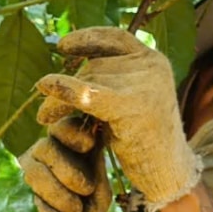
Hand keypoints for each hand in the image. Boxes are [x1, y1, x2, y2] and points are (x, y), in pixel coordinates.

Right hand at [18, 115, 111, 211]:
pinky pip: (23, 200)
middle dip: (70, 171)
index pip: (61, 128)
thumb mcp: (99, 197)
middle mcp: (39, 157)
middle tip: (86, 190)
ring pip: (32, 173)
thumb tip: (95, 144)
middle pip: (45, 147)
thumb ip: (98, 175)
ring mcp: (21, 177)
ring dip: (59, 195)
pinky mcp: (9, 199)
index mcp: (65, 150)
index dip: (72, 132)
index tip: (90, 145)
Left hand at [36, 27, 201, 211]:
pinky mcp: (131, 105)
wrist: (168, 173)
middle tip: (45, 110)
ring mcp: (144, 84)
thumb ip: (113, 80)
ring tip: (44, 117)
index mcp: (154, 61)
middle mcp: (151, 66)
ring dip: (59, 98)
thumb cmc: (147, 143)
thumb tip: (78, 65)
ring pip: (87, 79)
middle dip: (68, 84)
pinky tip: (45, 85)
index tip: (62, 46)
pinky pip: (89, 92)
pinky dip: (64, 89)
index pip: (116, 38)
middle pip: (96, 65)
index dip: (87, 38)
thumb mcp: (132, 102)